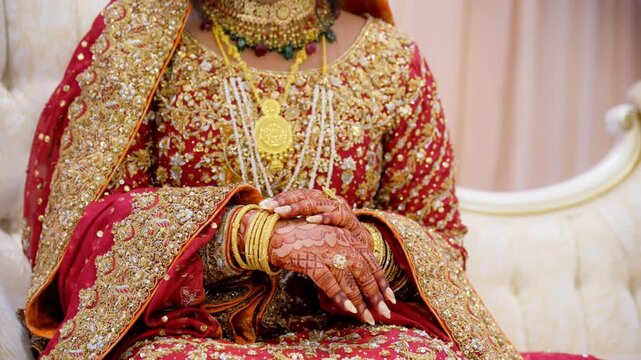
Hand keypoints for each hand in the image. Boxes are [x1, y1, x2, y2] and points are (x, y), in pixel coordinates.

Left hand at [260, 189, 368, 243]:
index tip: (262, 206)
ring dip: (298, 207)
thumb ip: (295, 226)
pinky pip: (337, 216)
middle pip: (302, 196)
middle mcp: (325, 199)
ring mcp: (338, 207)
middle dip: (284, 202)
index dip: (279, 199)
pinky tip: (311, 220)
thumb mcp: (311, 230)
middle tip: (269, 208)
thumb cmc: (330, 236)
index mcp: (315, 199)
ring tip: (282, 212)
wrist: (359, 245)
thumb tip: (266, 228)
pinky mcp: (350, 219)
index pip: (295, 195)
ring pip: (316, 203)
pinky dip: (324, 217)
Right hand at [267, 218, 391, 324]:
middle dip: (375, 295)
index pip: (370, 261)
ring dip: (360, 301)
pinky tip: (348, 309)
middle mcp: (339, 242)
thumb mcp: (326, 243)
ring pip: (349, 279)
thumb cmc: (299, 239)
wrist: (272, 231)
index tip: (391, 299)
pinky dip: (339, 296)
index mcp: (346, 237)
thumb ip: (341, 257)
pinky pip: (328, 281)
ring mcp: (325, 250)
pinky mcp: (310, 259)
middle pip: (364, 272)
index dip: (381, 281)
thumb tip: (355, 282)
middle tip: (384, 313)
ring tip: (368, 318)